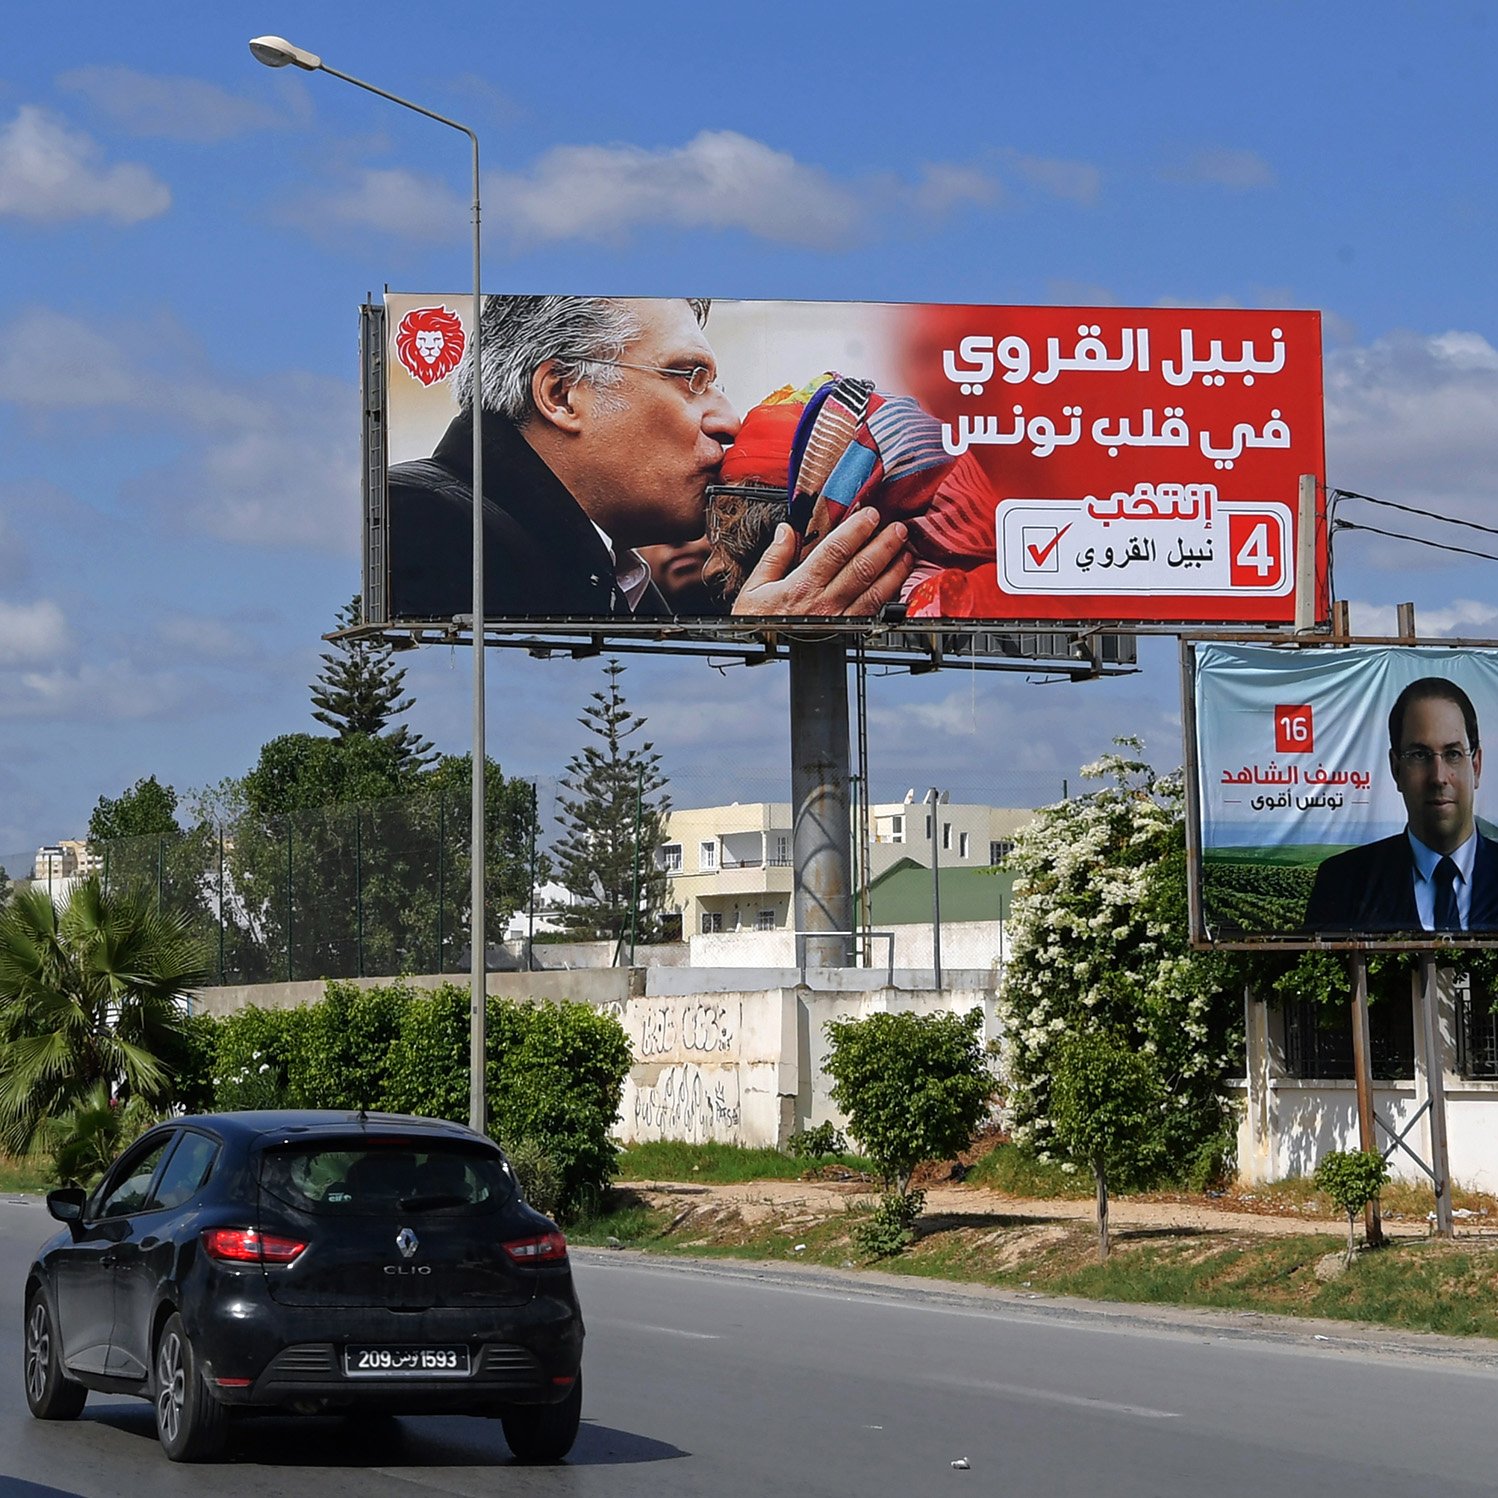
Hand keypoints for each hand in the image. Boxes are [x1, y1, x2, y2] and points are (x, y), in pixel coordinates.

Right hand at [731, 510, 912, 616]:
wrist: (762, 655)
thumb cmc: (758, 624)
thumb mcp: (754, 589)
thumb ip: (773, 558)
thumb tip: (786, 530)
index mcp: (801, 586)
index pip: (835, 551)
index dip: (856, 530)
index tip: (869, 514)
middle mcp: (824, 603)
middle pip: (862, 568)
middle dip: (883, 545)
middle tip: (897, 528)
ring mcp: (839, 620)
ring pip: (874, 591)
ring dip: (894, 570)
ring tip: (906, 551)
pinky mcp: (847, 633)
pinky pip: (874, 613)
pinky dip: (890, 597)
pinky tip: (899, 583)